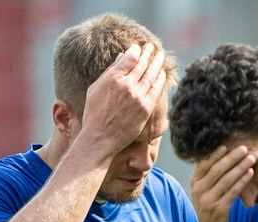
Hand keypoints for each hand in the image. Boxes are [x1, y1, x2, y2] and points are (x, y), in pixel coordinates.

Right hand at [78, 43, 168, 158]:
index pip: (129, 58)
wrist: (100, 138)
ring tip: (161, 55)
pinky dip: (160, 80)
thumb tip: (121, 57)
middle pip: (142, 64)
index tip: (139, 47)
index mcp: (112, 78)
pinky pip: (156, 89)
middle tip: (153, 46)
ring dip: (157, 63)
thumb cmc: (94, 114)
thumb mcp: (95, 89)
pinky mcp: (145, 107)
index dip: (136, 51)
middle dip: (148, 53)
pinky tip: (163, 73)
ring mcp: (137, 96)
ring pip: (151, 75)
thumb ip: (109, 72)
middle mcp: (126, 85)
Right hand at [188, 144, 253, 221]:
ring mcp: (209, 199)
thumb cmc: (206, 210)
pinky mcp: (219, 208)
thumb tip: (217, 156)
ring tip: (251, 158)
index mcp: (194, 183)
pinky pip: (233, 191)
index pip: (204, 164)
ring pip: (227, 179)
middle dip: (232, 157)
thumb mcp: (201, 192)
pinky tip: (250, 173)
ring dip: (240, 167)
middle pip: (217, 169)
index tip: (227, 145)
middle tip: (244, 148)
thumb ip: (206, 177)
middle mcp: (199, 190)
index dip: (215, 154)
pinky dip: (243, 181)